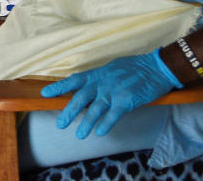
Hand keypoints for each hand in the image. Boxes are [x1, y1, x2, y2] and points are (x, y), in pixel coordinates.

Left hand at [40, 49, 181, 138]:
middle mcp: (102, 82)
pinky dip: (105, 124)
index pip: (74, 80)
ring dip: (86, 123)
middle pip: (80, 98)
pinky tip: (99, 132)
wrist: (156, 68)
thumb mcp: (111, 68)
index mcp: (97, 74)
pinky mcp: (126, 100)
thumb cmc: (134, 68)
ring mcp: (114, 91)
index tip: (45, 94)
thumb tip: (86, 87)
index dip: (59, 87)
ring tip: (80, 135)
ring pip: (95, 109)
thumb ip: (98, 78)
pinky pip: (113, 114)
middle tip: (60, 124)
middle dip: (69, 111)